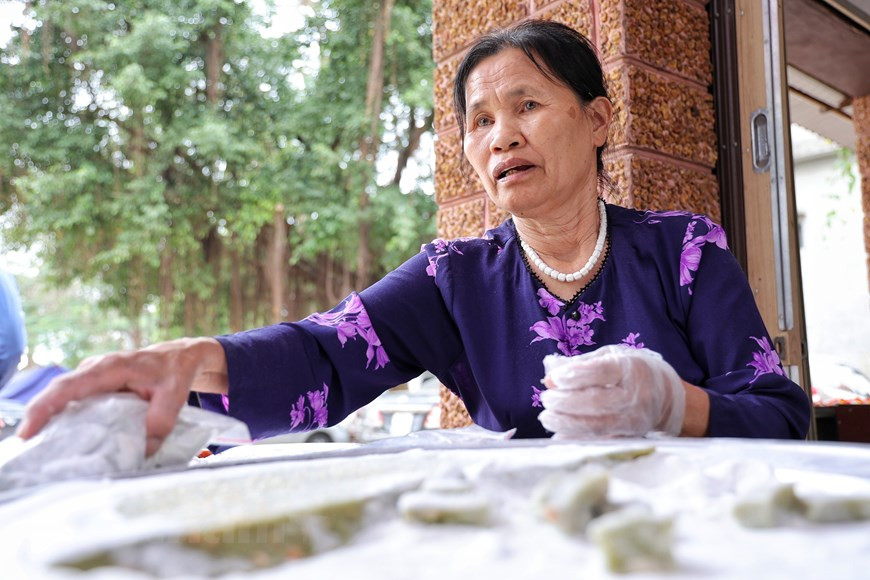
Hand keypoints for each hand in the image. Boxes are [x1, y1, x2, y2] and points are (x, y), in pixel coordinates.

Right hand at [16, 337, 227, 455]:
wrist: (181, 356)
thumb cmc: (175, 371)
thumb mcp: (175, 395)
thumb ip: (160, 422)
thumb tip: (143, 451)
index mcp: (111, 367)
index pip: (69, 386)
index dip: (44, 407)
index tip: (28, 431)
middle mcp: (96, 368)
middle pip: (58, 392)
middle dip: (39, 417)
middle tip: (28, 447)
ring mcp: (94, 375)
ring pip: (65, 397)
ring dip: (52, 420)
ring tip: (42, 448)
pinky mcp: (97, 385)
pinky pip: (76, 400)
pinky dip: (69, 418)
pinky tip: (67, 439)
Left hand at [537, 345, 686, 438]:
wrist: (667, 396)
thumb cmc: (633, 371)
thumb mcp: (611, 356)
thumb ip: (581, 364)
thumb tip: (550, 375)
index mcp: (632, 368)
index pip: (602, 372)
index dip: (575, 375)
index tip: (554, 379)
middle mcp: (636, 395)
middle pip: (596, 402)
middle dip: (565, 402)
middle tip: (546, 399)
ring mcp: (634, 419)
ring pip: (597, 425)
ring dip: (566, 423)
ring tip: (546, 417)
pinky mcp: (630, 436)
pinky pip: (600, 440)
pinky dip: (577, 439)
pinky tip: (559, 436)